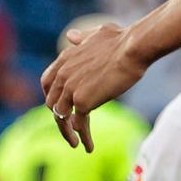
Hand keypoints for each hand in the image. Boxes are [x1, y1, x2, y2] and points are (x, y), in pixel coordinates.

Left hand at [40, 23, 146, 151]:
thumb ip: (82, 38)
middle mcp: (62, 75)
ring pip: (61, 117)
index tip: (60, 107)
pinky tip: (89, 147)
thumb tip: (71, 36)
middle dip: (58, 118)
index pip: (47, 82)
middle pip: (52, 102)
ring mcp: (71, 89)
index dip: (52, 97)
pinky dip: (83, 137)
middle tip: (68, 130)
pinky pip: (78, 124)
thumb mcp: (97, 34)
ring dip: (66, 132)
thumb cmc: (122, 39)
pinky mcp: (83, 101)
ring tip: (75, 143)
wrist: (133, 48)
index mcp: (64, 59)